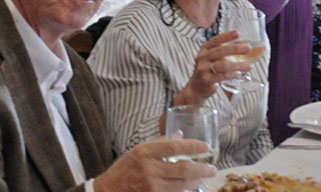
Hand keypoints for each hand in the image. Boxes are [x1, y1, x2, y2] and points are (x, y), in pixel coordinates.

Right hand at [93, 137, 215, 191]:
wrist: (108, 191)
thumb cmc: (124, 169)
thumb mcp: (139, 150)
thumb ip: (160, 143)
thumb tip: (180, 134)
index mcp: (145, 152)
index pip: (174, 147)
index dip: (193, 146)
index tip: (206, 147)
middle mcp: (149, 169)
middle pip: (182, 169)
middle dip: (201, 169)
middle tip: (212, 168)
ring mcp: (151, 186)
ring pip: (182, 184)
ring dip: (196, 181)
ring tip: (205, 176)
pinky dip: (185, 189)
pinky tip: (192, 185)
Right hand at [174, 30, 250, 106]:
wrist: (195, 88)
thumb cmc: (208, 70)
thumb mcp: (212, 58)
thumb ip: (224, 52)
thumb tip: (244, 45)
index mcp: (204, 49)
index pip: (216, 40)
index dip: (227, 36)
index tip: (238, 33)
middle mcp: (202, 57)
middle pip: (220, 51)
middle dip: (236, 49)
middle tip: (248, 48)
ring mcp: (203, 69)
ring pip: (222, 65)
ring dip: (237, 65)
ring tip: (249, 67)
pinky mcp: (206, 80)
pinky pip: (221, 76)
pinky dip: (232, 75)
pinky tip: (239, 74)